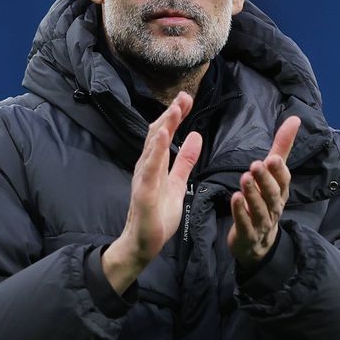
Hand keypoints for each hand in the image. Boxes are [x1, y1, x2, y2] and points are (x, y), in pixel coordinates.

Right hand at [102, 92, 202, 293]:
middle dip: (170, 115)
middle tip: (183, 96)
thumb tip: (195, 136)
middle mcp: (146, 167)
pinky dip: (156, 150)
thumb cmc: (158, 215)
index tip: (186, 98)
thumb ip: (184, 161)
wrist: (143, 243)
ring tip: (175, 109)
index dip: (174, 116)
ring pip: (152, 147)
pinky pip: (150, 168)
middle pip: (156, 134)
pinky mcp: (143, 192)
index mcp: (155, 164)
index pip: (164, 134)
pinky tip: (162, 135)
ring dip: (164, 126)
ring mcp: (143, 178)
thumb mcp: (177, 183)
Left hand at [228, 116, 300, 267]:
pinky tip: (235, 199)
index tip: (272, 158)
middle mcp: (274, 208)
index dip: (279, 171)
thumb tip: (294, 118)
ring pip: (260, 209)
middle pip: (272, 194)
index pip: (284, 181)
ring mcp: (262, 223)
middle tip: (256, 165)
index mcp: (281, 193)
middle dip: (265, 180)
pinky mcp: (248, 235)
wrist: (258, 243)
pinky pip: (245, 224)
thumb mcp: (273, 175)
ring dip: (252, 194)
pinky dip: (241, 213)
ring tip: (244, 179)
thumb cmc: (265, 202)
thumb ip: (281, 148)